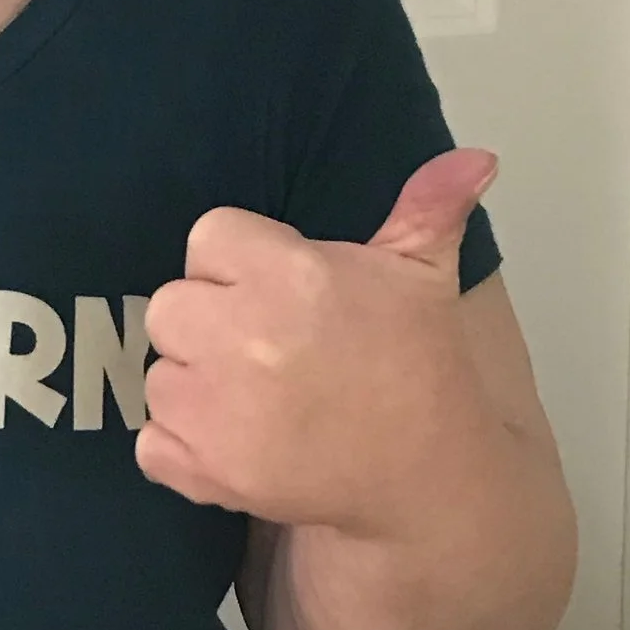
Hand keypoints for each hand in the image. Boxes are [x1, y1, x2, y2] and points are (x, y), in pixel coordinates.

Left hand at [134, 149, 499, 532]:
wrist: (426, 473)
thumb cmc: (419, 364)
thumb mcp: (423, 276)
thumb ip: (428, 206)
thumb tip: (479, 155)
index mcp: (288, 275)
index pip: (208, 237)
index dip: (239, 262)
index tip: (276, 291)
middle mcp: (240, 336)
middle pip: (171, 305)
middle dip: (209, 321)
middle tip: (263, 347)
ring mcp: (215, 409)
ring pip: (160, 375)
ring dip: (195, 385)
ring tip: (257, 398)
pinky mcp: (203, 470)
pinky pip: (150, 443)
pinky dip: (180, 447)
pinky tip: (234, 440)